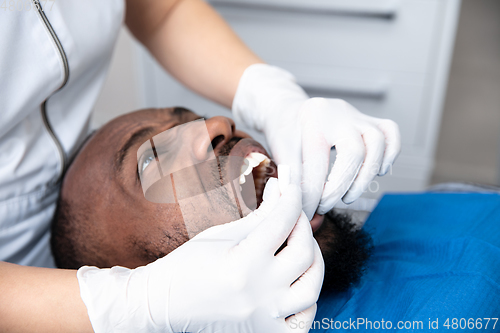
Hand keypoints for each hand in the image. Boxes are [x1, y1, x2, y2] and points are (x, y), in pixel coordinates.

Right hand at [77, 176, 323, 332]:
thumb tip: (280, 190)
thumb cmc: (188, 265)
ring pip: (312, 288)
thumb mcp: (221, 235)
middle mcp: (257, 293)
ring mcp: (264, 318)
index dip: (292, 198)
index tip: (293, 187)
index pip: (282, 222)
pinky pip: (304, 320)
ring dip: (314, 262)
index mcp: (242, 263)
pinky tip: (297, 283)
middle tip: (293, 216)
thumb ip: (258, 215)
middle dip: (303, 227)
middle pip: (303, 253)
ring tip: (300, 248)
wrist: (165, 304)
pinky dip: (308, 300)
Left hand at [233, 64, 400, 218]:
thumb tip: (308, 215)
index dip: (313, 194)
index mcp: (312, 118)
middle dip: (341, 186)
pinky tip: (375, 173)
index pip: (317, 162)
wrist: (290, 110)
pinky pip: (391, 134)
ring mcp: (357, 115)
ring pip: (378, 142)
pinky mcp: (370, 120)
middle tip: (325, 205)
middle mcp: (338, 112)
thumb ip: (292, 181)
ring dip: (365, 176)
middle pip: (355, 151)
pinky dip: (389, 156)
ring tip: (347, 196)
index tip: (309, 211)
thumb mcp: (279, 152)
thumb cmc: (284, 133)